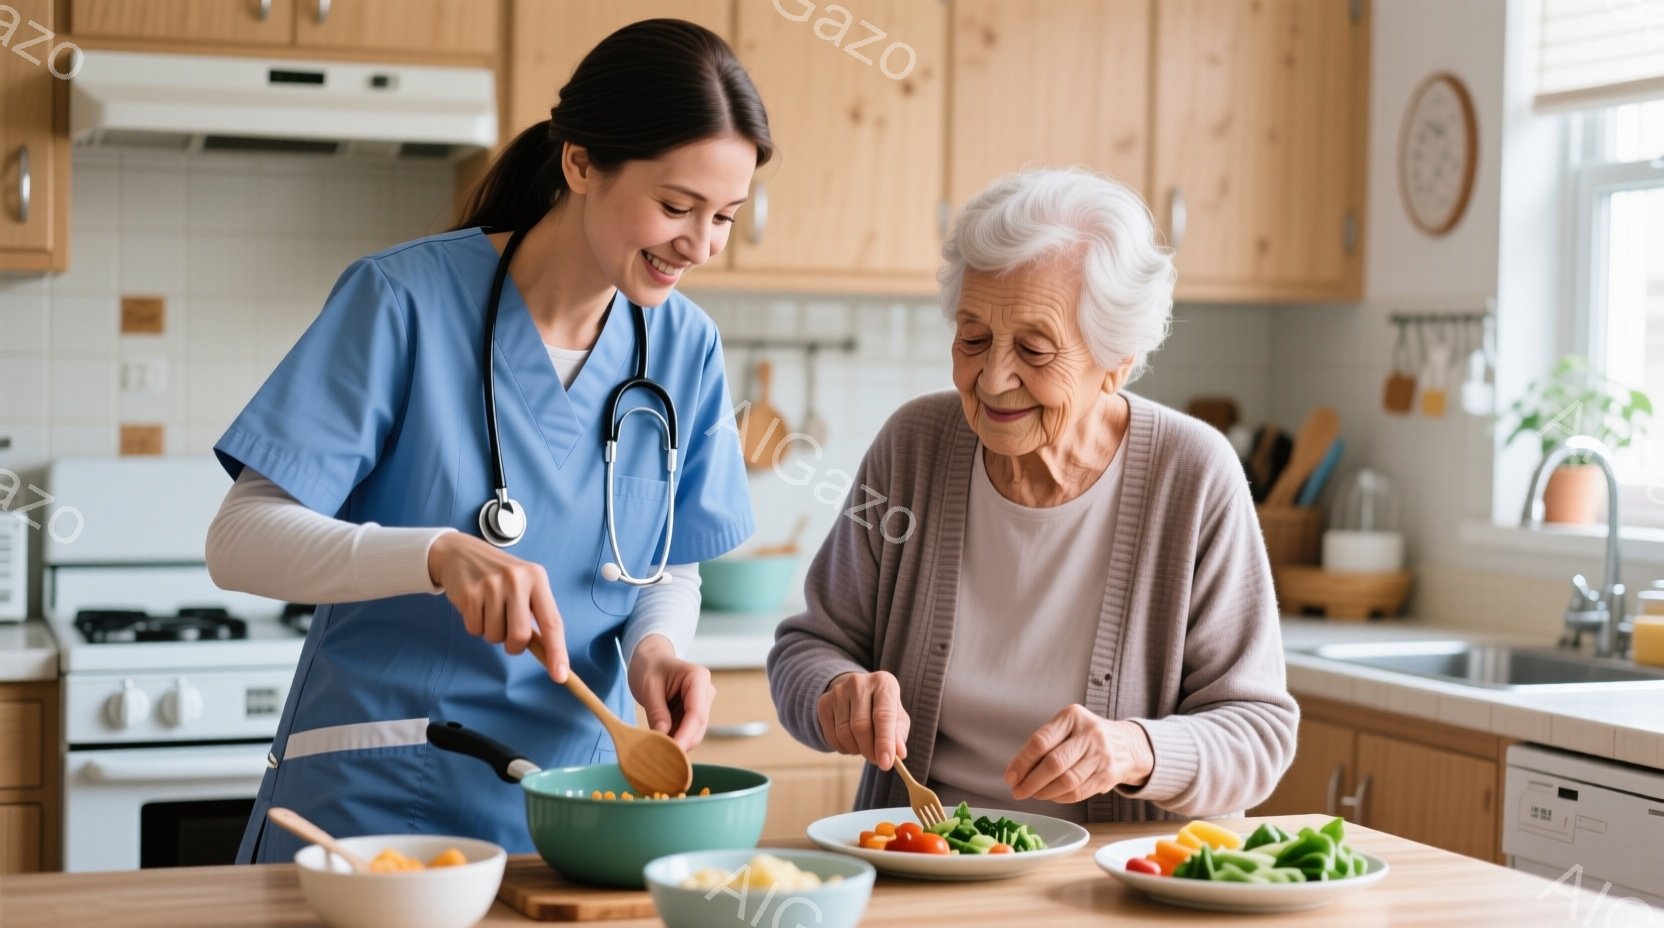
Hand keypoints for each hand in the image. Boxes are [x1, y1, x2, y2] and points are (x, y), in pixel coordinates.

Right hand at [428, 532, 567, 682]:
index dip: (557, 651)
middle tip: (507, 632)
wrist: (461, 553)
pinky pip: (475, 630)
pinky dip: (475, 626)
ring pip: (495, 636)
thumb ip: (536, 614)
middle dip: (513, 645)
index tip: (560, 676)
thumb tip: (548, 654)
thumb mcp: (524, 584)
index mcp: (537, 578)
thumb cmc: (499, 576)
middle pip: (520, 636)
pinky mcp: (470, 594)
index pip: (552, 622)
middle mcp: (517, 580)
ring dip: (492, 633)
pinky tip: (475, 606)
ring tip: (488, 610)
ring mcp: (491, 586)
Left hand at [627, 635, 714, 750]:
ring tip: (655, 749)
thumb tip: (662, 737)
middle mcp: (705, 692)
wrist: (650, 660)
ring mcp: (702, 704)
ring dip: (676, 742)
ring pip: (694, 732)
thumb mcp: (648, 687)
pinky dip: (674, 739)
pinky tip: (659, 743)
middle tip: (658, 757)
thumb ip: (657, 712)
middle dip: (681, 742)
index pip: (696, 713)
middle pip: (698, 726)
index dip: (686, 735)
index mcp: (698, 678)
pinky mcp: (694, 713)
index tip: (673, 752)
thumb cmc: (649, 667)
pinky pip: (687, 732)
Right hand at [816, 671, 909, 769]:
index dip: (884, 742)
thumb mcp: (897, 717)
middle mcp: (858, 683)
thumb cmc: (883, 708)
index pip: (883, 715)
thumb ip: (899, 734)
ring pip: (844, 733)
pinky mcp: (824, 702)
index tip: (886, 764)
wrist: (857, 692)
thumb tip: (899, 753)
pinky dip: (844, 748)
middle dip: (869, 750)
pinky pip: (832, 736)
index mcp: (883, 683)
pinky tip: (852, 743)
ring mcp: (838, 691)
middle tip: (876, 761)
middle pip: (860, 725)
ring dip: (856, 750)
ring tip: (865, 748)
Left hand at [1004, 705, 1153, 803]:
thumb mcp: (1067, 727)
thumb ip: (1044, 744)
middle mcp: (1089, 733)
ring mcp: (1101, 755)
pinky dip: (1060, 798)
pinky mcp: (1108, 775)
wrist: (1127, 744)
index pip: (1041, 741)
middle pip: (1054, 763)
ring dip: (1044, 792)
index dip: (1022, 762)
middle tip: (1018, 792)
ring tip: (1033, 793)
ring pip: (1066, 781)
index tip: (1010, 777)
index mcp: (1072, 716)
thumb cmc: (1085, 736)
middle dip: (1031, 782)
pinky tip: (1051, 796)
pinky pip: (1078, 793)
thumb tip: (1016, 773)